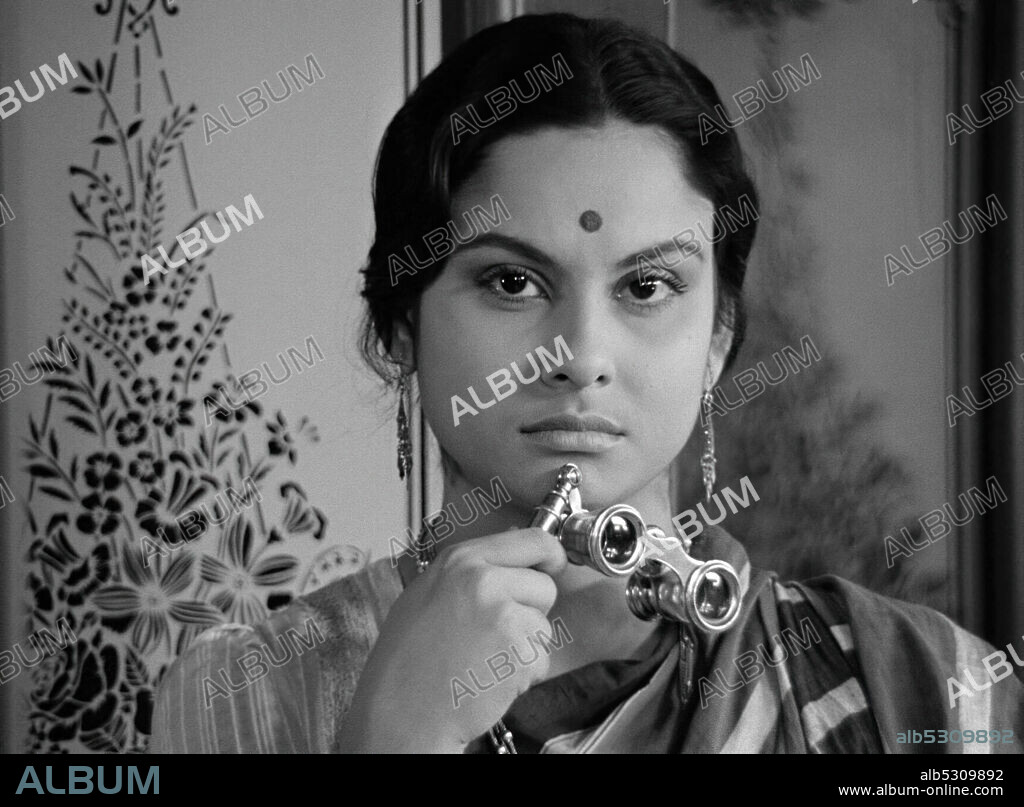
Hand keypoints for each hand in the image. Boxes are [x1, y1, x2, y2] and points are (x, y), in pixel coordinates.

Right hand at [336, 527, 565, 752]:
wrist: (399, 712)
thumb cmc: (406, 659)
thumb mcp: (428, 593)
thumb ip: (471, 571)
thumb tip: (512, 557)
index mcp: (461, 560)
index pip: (532, 539)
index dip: (550, 555)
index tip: (553, 565)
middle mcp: (483, 579)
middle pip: (544, 586)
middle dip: (530, 612)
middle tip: (493, 634)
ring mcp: (503, 614)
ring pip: (543, 626)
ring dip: (525, 648)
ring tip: (483, 659)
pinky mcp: (518, 651)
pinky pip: (540, 659)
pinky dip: (522, 676)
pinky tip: (487, 678)